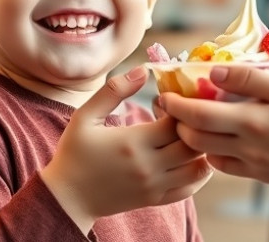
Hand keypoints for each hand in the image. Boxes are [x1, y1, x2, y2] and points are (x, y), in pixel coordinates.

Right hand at [41, 66, 212, 231]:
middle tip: (185, 118)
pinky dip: (198, 175)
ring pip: (197, 168)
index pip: (176, 122)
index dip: (180, 108)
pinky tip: (193, 160)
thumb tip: (143, 70)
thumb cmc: (74, 153)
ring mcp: (154, 185)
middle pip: (192, 144)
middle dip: (194, 127)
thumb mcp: (85, 116)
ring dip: (201, 150)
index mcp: (134, 141)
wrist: (66, 198)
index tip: (171, 102)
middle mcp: (149, 165)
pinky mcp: (155, 199)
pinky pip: (189, 189)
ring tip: (192, 136)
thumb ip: (114, 90)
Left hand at [160, 66, 268, 205]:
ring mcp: (257, 166)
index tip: (163, 91)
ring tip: (198, 118)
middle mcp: (248, 147)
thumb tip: (215, 71)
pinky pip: (231, 167)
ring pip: (211, 153)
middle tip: (173, 104)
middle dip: (178, 121)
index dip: (174, 103)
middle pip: (196, 137)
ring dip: (196, 137)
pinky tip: (227, 139)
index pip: (196, 113)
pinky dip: (218, 153)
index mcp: (252, 121)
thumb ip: (253, 78)